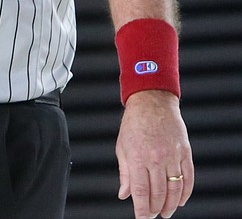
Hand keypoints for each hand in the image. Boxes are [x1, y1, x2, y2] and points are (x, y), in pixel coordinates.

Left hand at [116, 91, 193, 217]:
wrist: (152, 103)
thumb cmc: (134, 124)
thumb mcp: (122, 147)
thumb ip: (124, 173)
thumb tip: (124, 194)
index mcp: (138, 157)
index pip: (140, 190)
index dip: (142, 208)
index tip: (141, 218)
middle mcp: (156, 158)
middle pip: (159, 192)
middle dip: (156, 208)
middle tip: (153, 216)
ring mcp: (173, 156)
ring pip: (175, 188)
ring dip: (171, 204)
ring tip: (166, 212)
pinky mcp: (185, 152)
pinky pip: (188, 178)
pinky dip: (186, 192)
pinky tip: (181, 201)